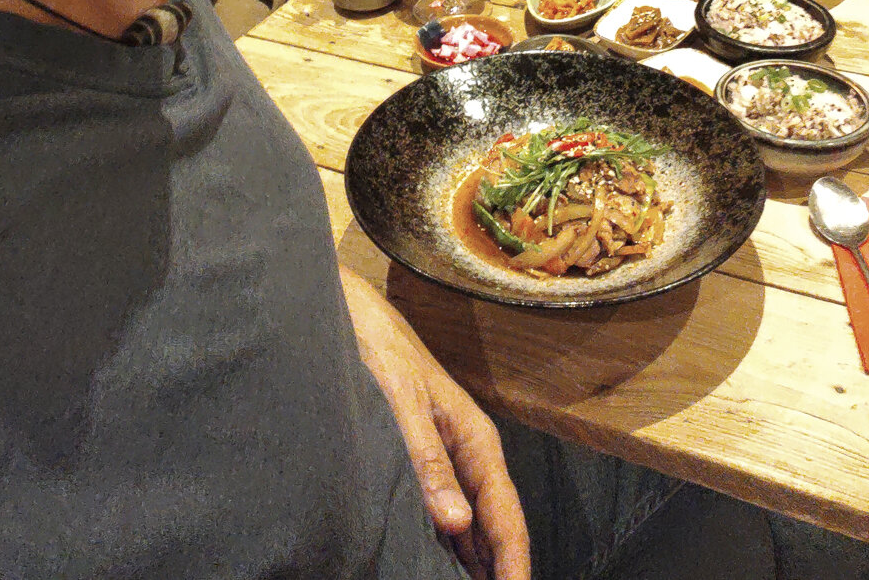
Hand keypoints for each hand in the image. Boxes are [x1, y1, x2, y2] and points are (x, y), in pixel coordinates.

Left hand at [340, 266, 529, 579]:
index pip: (506, 516)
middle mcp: (467, 455)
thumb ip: (428, 461)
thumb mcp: (402, 402)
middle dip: (498, 573)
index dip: (513, 565)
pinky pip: (443, 517)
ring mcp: (446, 461)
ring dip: (474, 566)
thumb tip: (456, 524)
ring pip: (470, 528)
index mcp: (476, 440)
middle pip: (493, 530)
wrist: (354, 314)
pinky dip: (447, 550)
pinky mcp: (421, 462)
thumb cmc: (382, 349)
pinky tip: (436, 569)